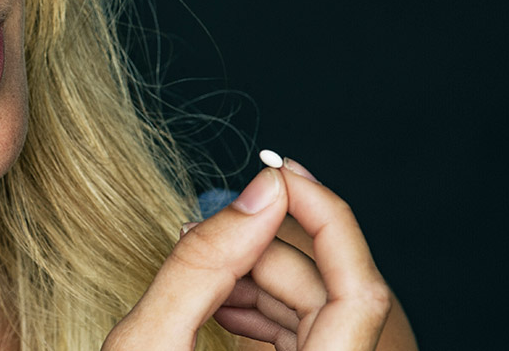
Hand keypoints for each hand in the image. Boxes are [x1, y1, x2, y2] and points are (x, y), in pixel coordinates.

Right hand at [104, 159, 406, 350]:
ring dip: (263, 280)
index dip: (328, 218)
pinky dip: (264, 310)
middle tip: (205, 230)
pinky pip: (304, 340)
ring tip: (201, 271)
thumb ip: (204, 262)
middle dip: (271, 251)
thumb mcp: (149, 342)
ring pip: (318, 317)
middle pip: (333, 299)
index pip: (358, 293)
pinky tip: (220, 302)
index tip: (280, 173)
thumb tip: (261, 193)